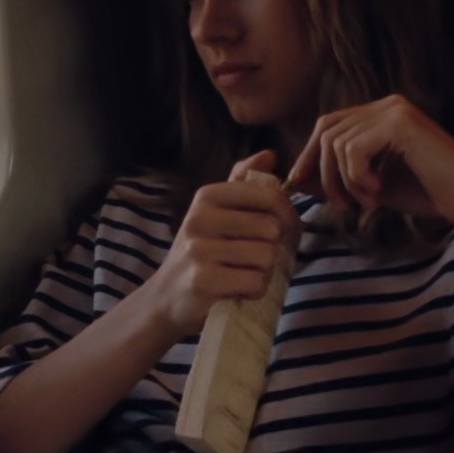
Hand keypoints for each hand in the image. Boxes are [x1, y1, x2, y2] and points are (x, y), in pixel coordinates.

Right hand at [144, 150, 298, 337]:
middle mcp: (200, 218)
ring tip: (243, 273)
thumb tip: (270, 154)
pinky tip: (238, 290)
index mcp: (207, 195)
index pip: (270, 194)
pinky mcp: (203, 281)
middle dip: (273, 248)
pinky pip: (256, 283)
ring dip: (264, 272)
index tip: (276, 231)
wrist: (167, 298)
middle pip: (272, 229)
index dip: (286, 216)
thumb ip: (243, 182)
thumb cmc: (202, 252)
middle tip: (255, 259)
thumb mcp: (217, 212)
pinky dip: (254, 291)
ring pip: (267, 257)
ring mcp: (199, 250)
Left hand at [287, 95, 453, 240]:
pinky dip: (357, 178)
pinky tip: (377, 193)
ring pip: (338, 143)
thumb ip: (336, 179)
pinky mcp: (401, 124)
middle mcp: (388, 104)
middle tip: (340, 204)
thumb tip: (295, 179)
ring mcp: (395, 110)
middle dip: (323, 171)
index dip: (310, 155)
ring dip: (345, 182)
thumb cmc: (426, 195)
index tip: (301, 185)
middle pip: (327, 130)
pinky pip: (354, 150)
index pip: (329, 125)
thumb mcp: (370, 187)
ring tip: (367, 203)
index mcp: (382, 113)